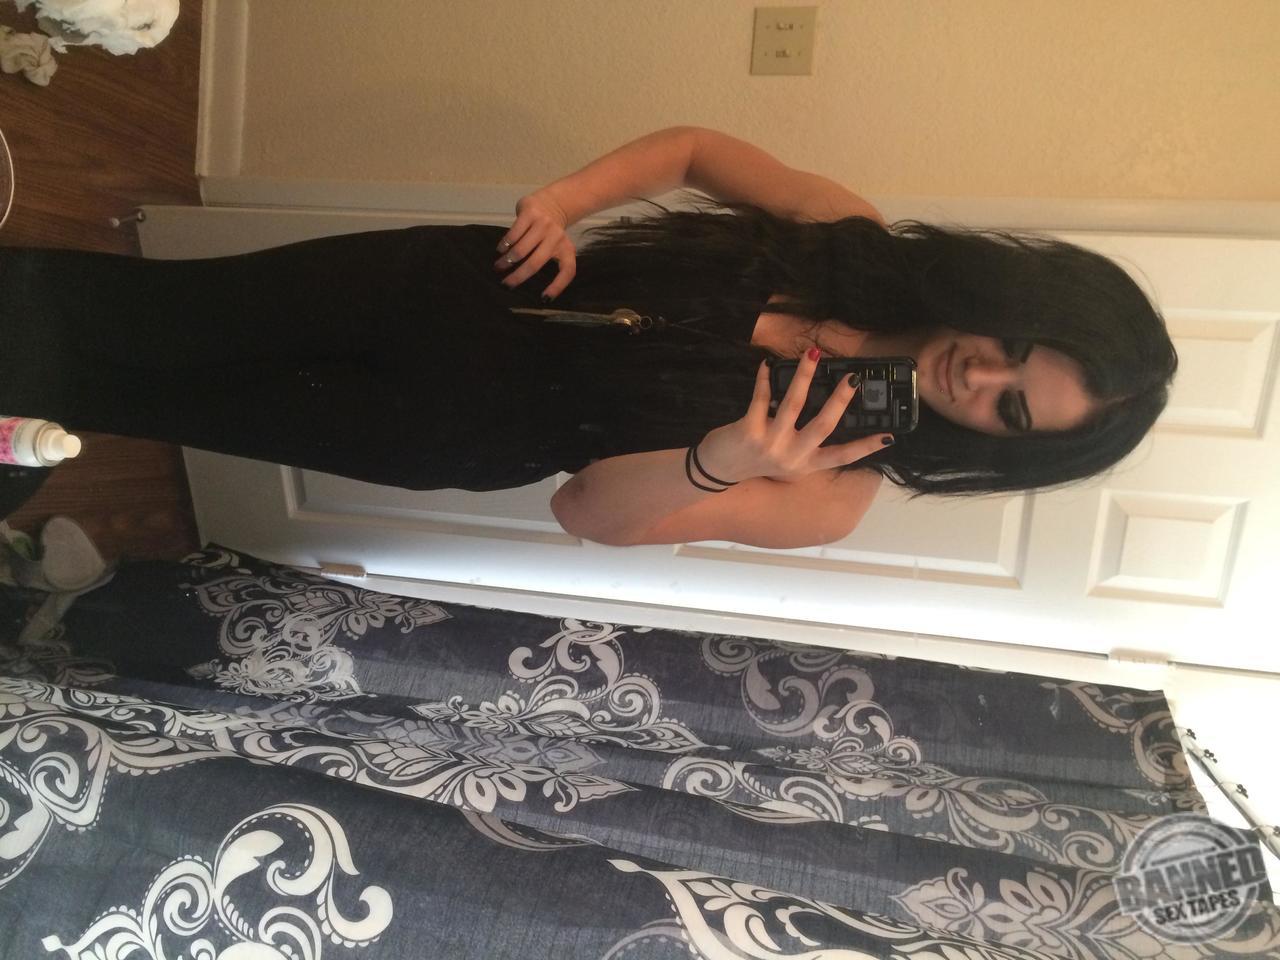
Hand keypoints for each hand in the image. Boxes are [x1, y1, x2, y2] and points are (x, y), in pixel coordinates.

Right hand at [496, 190, 577, 297]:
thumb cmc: (550, 234)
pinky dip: (504, 245)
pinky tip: (500, 250)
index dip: (557, 287)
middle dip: (518, 276)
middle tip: (505, 284)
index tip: (543, 298)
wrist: (552, 203)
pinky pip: (513, 234)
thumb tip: (532, 287)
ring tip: (498, 267)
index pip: (567, 271)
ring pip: (521, 249)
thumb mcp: (557, 248)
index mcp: (567, 250)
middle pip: (535, 263)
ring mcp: (543, 224)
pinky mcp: (530, 214)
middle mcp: (557, 237)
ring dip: (507, 261)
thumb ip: (549, 263)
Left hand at [697, 348, 893, 482]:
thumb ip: (806, 446)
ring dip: (804, 377)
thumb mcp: (787, 462)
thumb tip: (827, 411)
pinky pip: (761, 398)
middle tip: (853, 378)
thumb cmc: (756, 461)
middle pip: (823, 426)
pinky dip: (764, 379)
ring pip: (793, 405)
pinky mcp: (748, 431)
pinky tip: (767, 364)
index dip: (865, 446)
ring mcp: (770, 444)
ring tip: (813, 355)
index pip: (841, 457)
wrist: (718, 470)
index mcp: (805, 465)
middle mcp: (791, 457)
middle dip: (840, 400)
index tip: (889, 435)